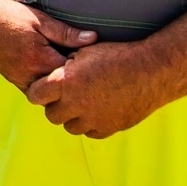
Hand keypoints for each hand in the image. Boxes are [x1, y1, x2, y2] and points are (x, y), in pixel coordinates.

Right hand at [0, 0, 96, 92]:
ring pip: (48, 94)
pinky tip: (53, 74)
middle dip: (73, 81)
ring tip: (69, 73)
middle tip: (85, 69)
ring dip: (59, 86)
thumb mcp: (41, 20)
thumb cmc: (11, 15)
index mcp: (38, 60)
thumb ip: (67, 33)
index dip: (85, 68)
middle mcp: (28, 75)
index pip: (71, 74)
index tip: (92, 60)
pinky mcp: (14, 81)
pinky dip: (46, 86)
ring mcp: (20, 81)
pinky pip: (36, 91)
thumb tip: (93, 39)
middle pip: (60, 88)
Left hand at [25, 42, 164, 138]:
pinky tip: (98, 110)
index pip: (36, 95)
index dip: (39, 90)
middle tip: (65, 96)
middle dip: (55, 105)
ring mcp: (92, 119)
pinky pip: (90, 132)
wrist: (151, 70)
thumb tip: (55, 72)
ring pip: (70, 127)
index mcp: (66, 82)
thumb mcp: (85, 52)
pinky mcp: (108, 128)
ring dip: (73, 117)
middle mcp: (76, 103)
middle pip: (51, 115)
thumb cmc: (117, 56)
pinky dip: (90, 124)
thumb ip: (65, 66)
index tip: (45, 87)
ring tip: (83, 103)